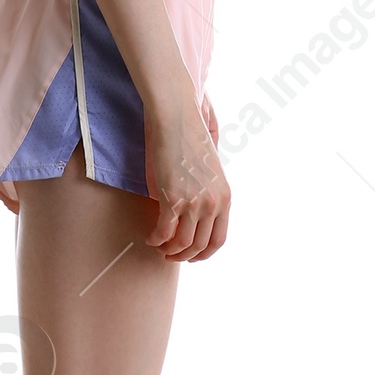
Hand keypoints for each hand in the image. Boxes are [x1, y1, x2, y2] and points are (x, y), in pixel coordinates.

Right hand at [142, 100, 228, 260]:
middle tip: (169, 255)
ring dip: (168, 251)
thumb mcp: (207, 170)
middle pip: (200, 246)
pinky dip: (155, 240)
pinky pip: (163, 233)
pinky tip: (149, 237)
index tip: (190, 255)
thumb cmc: (187, 137)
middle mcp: (213, 203)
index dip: (203, 253)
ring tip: (158, 246)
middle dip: (183, 256)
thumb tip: (193, 210)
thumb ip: (206, 192)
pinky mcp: (173, 199)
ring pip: (182, 244)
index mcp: (225, 197)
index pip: (218, 240)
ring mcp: (194, 203)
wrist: (175, 118)